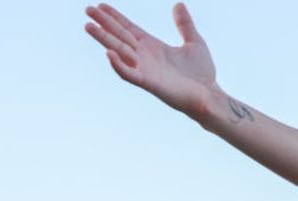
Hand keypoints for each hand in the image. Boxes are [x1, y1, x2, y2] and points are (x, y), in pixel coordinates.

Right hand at [85, 3, 216, 115]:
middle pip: (119, 36)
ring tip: (89, 26)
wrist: (210, 95)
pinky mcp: (149, 83)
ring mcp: (145, 69)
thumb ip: (184, 25)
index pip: (128, 28)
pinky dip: (119, 65)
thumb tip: (179, 4)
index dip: (115, 17)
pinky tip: (109, 53)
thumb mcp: (194, 42)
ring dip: (104, 39)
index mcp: (152, 46)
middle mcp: (145, 56)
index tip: (100, 5)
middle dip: (103, 23)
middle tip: (87, 10)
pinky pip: (130, 74)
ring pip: (119, 52)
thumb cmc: (202, 73)